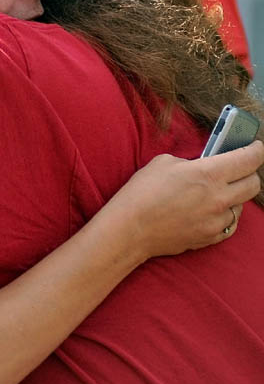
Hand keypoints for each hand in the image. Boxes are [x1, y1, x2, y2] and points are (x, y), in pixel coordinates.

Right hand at [110, 141, 262, 259]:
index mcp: (208, 174)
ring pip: (242, 204)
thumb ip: (191, 162)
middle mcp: (219, 198)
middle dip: (250, 172)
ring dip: (233, 195)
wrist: (131, 227)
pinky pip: (230, 223)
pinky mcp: (211, 237)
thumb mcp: (164, 162)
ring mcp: (217, 220)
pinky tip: (211, 209)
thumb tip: (203, 165)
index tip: (255, 146)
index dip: (255, 150)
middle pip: (253, 183)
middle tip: (238, 167)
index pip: (248, 160)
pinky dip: (225, 214)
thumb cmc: (143, 192)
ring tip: (215, 191)